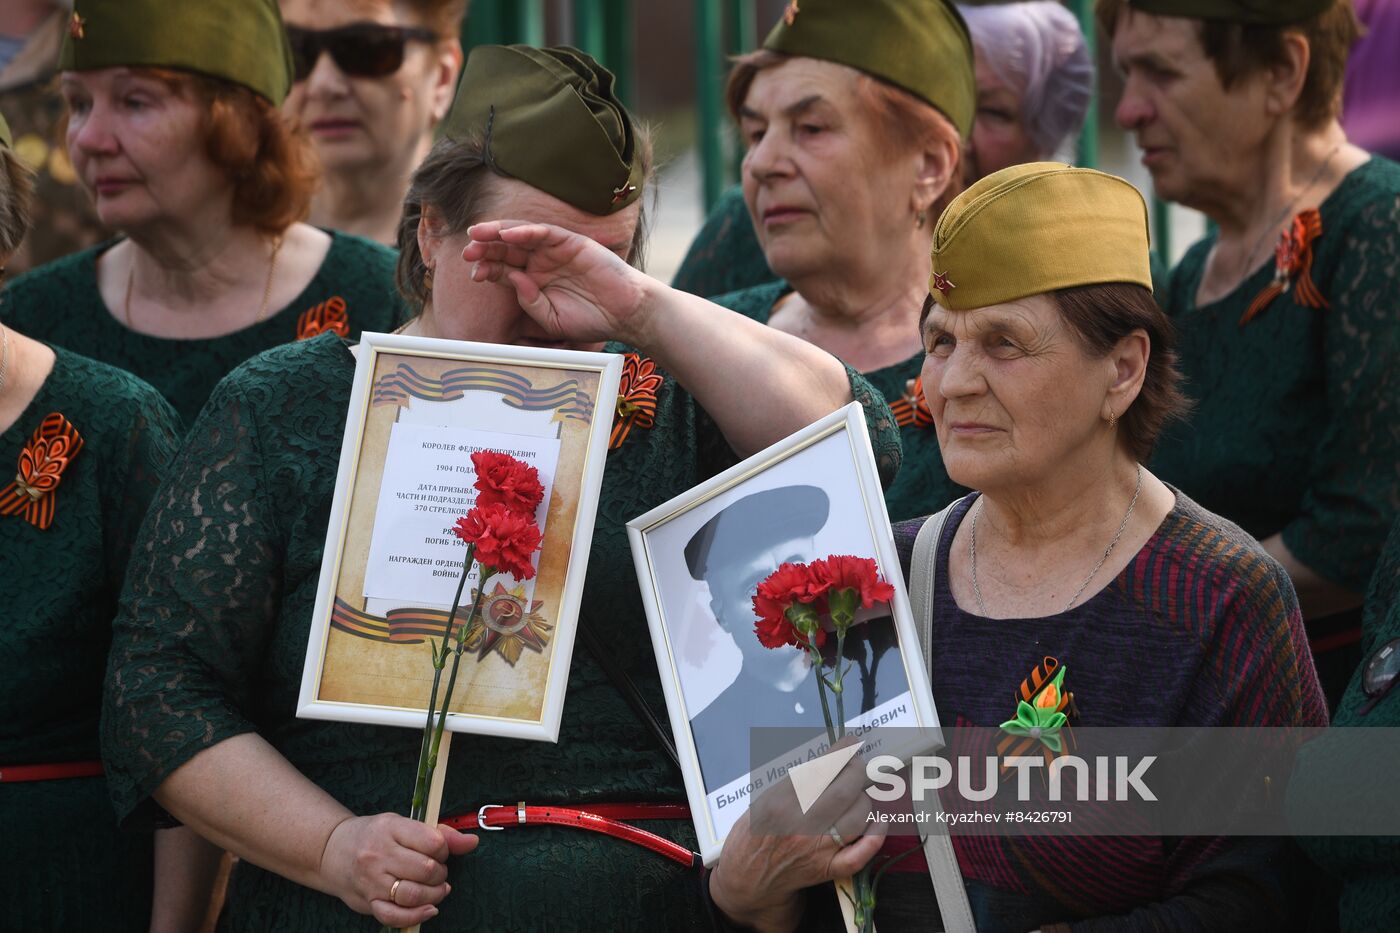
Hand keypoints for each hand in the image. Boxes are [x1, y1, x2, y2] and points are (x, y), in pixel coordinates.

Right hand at [319, 814, 477, 927]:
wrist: (332, 850)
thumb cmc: (374, 836)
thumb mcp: (403, 824)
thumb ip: (440, 833)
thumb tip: (472, 842)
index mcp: (391, 828)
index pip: (433, 842)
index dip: (444, 850)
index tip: (438, 851)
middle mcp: (379, 854)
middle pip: (426, 870)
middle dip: (440, 874)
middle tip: (436, 871)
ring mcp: (372, 880)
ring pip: (414, 894)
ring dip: (434, 895)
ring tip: (436, 889)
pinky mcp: (368, 902)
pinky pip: (395, 916)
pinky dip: (417, 916)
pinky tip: (428, 908)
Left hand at [463, 221, 652, 346]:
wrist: (625, 313)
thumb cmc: (591, 318)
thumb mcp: (552, 319)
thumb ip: (531, 303)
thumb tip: (513, 280)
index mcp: (534, 281)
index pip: (504, 270)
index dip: (487, 269)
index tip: (474, 274)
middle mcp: (542, 263)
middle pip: (507, 250)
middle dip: (486, 248)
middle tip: (467, 251)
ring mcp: (555, 251)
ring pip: (521, 236)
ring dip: (499, 233)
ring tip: (479, 234)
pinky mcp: (571, 242)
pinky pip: (545, 232)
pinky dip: (526, 231)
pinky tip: (509, 233)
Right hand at [710, 742, 884, 932]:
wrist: (746, 880)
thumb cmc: (753, 835)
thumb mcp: (762, 800)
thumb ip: (794, 783)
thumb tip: (828, 761)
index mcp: (780, 803)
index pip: (820, 770)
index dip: (841, 753)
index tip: (850, 742)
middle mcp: (801, 825)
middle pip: (845, 791)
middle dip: (857, 770)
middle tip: (857, 763)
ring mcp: (816, 849)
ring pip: (857, 818)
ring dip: (864, 799)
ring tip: (858, 793)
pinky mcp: (827, 870)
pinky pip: (860, 854)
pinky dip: (875, 837)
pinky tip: (878, 821)